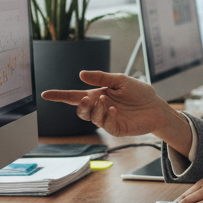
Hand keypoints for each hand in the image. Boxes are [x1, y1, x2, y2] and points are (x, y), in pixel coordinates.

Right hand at [40, 71, 190, 151]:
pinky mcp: (116, 129)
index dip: (60, 95)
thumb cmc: (139, 92)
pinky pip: (105, 125)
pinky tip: (114, 109)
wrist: (156, 106)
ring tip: (105, 101)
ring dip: (95, 110)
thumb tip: (81, 74)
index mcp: (98, 94)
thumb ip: (102, 78)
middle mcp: (100, 108)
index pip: (75, 96)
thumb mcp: (121, 80)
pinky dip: (107, 116)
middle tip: (87, 98)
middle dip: (80, 105)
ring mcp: (107, 119)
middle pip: (80, 110)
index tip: (45, 94)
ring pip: (91, 118)